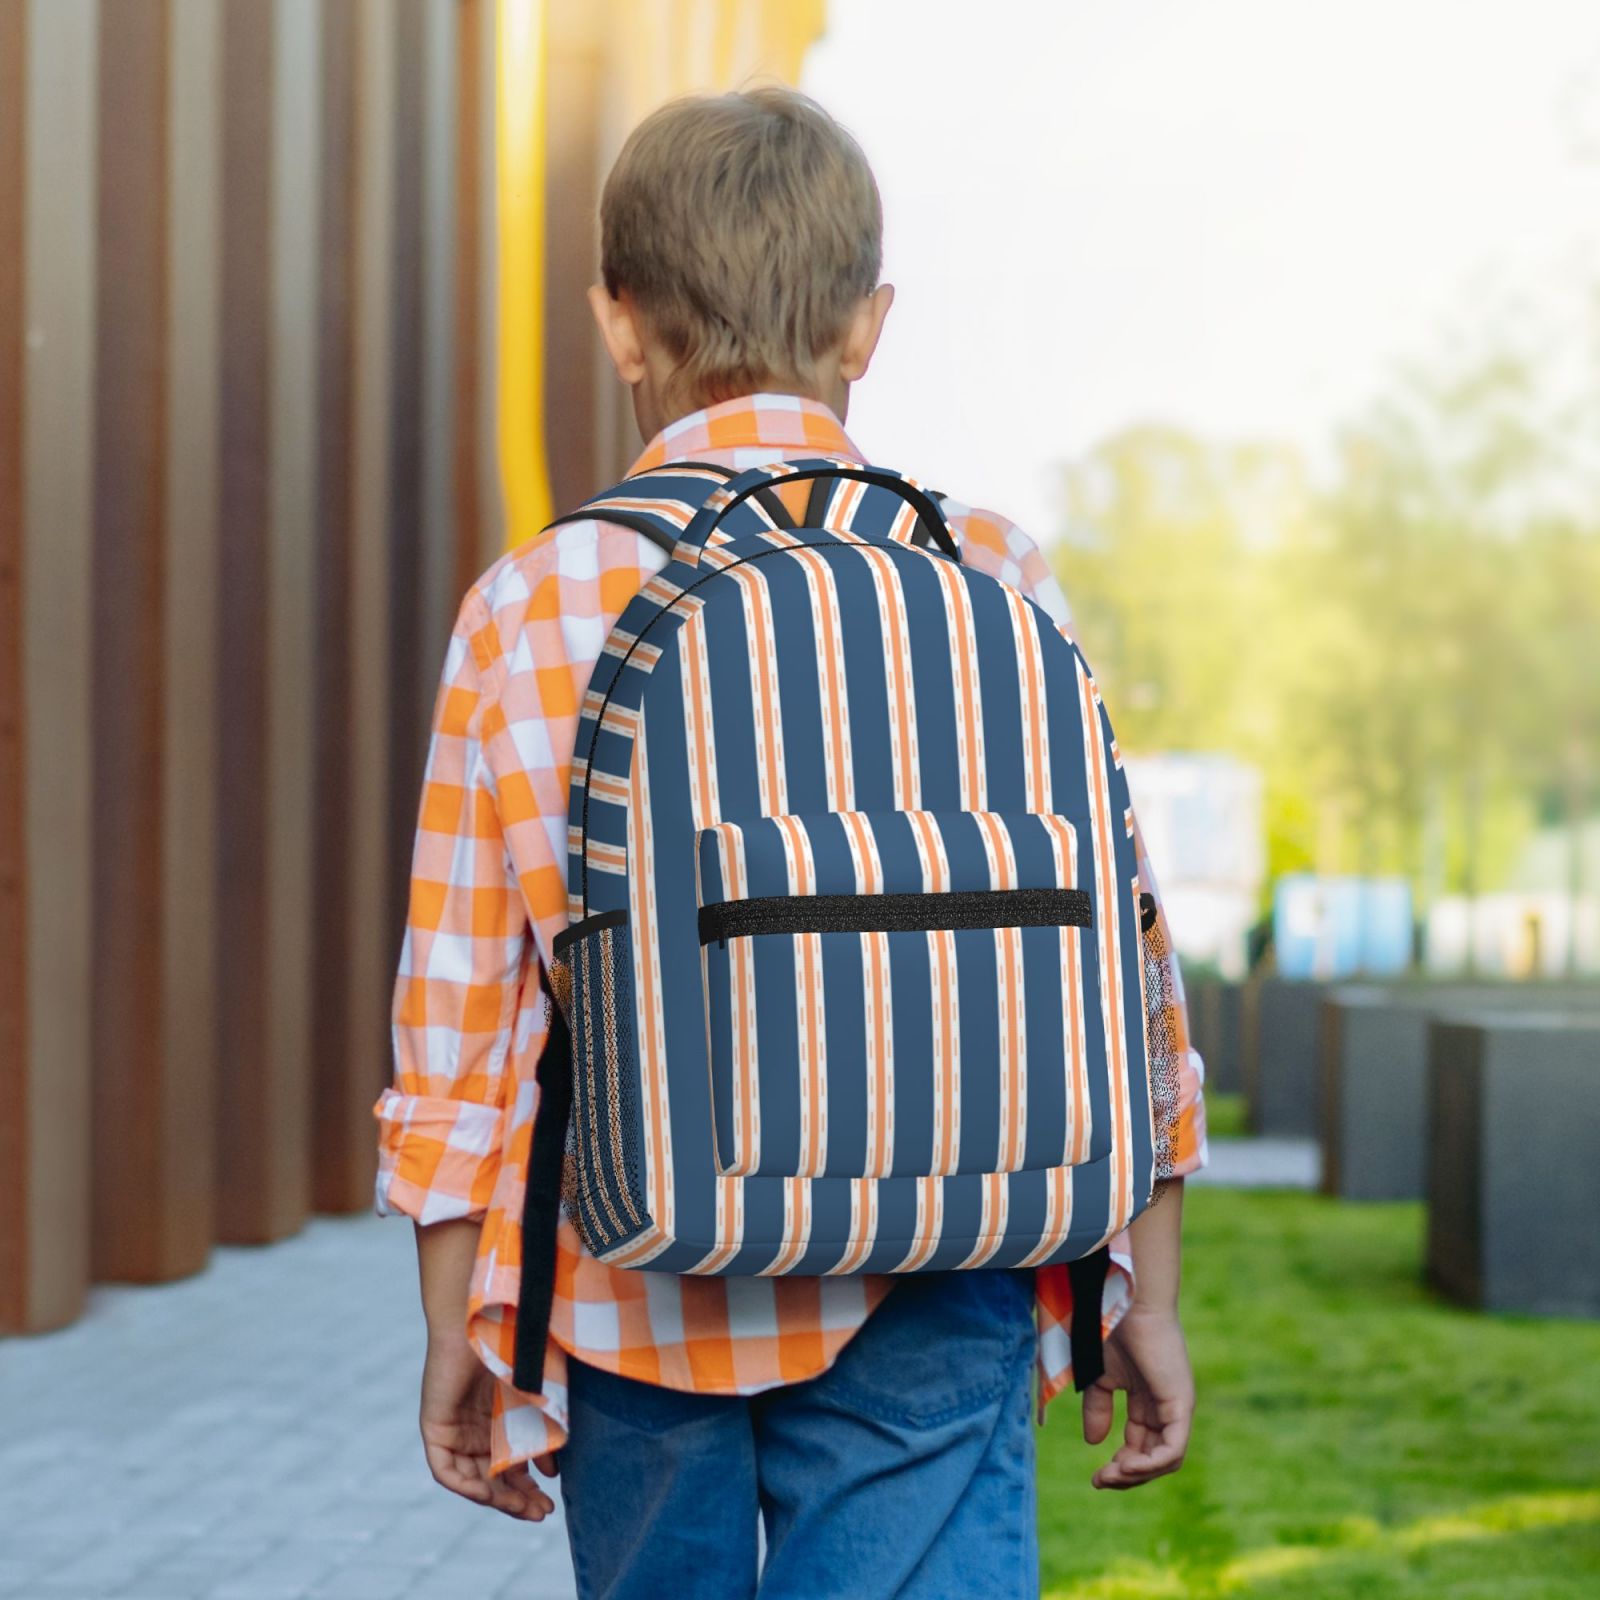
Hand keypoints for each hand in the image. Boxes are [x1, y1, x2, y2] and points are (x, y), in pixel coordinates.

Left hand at [419, 1330, 558, 1519]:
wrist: (487, 1314)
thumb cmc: (515, 1343)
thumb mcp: (537, 1395)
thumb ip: (544, 1430)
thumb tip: (554, 1472)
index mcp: (499, 1420)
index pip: (511, 1466)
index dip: (528, 1489)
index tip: (551, 1502)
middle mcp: (476, 1429)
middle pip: (493, 1478)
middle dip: (517, 1500)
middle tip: (542, 1513)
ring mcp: (455, 1430)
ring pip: (473, 1479)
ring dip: (497, 1498)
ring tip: (525, 1508)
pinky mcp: (435, 1427)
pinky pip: (446, 1470)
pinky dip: (466, 1485)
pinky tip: (489, 1494)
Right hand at [1082, 1303, 1193, 1489]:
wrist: (1126, 1303)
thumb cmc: (1112, 1330)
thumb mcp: (1099, 1378)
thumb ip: (1098, 1408)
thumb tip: (1094, 1443)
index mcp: (1149, 1402)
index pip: (1140, 1446)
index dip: (1120, 1466)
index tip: (1096, 1477)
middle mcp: (1167, 1408)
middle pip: (1154, 1459)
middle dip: (1127, 1476)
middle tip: (1101, 1481)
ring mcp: (1177, 1407)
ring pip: (1167, 1460)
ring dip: (1138, 1474)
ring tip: (1112, 1474)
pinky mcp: (1182, 1404)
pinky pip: (1174, 1449)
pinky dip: (1152, 1463)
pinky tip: (1127, 1466)